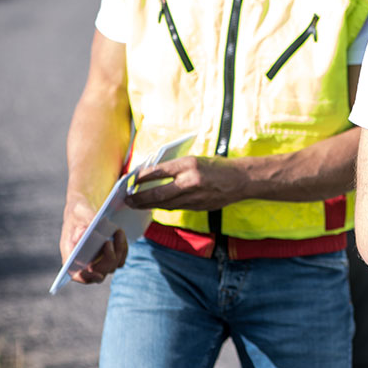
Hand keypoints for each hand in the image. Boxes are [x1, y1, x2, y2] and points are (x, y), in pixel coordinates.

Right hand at [60, 200, 128, 283]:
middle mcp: (85, 262)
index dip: (86, 277)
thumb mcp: (79, 212)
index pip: (77, 275)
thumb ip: (82, 223)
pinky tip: (119, 233)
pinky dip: (123, 247)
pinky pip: (121, 258)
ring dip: (118, 250)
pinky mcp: (112, 256)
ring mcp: (100, 261)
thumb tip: (82, 235)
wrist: (87, 209)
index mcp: (71, 256)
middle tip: (108, 242)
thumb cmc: (79, 213)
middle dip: (108, 259)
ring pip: (113, 266)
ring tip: (117, 232)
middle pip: (100, 272)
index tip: (97, 274)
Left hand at [126, 155, 246, 211]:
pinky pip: (175, 207)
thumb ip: (176, 168)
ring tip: (135, 204)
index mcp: (189, 164)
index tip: (130, 180)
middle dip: (139, 198)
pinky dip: (162, 206)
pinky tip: (154, 205)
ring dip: (147, 205)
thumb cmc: (218, 167)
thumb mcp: (196, 160)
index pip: (158, 171)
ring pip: (164, 204)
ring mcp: (194, 196)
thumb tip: (152, 174)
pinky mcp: (197, 207)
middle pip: (157, 193)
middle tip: (126, 199)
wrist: (241, 180)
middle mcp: (190, 181)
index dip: (141, 178)